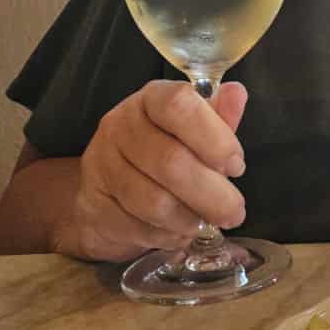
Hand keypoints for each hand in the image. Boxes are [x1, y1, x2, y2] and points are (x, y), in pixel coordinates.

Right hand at [55, 80, 248, 261]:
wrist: (108, 191)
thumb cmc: (163, 151)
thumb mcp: (195, 129)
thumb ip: (218, 116)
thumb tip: (236, 94)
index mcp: (150, 99)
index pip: (178, 105)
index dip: (214, 137)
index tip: (236, 164)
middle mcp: (121, 126)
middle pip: (170, 161)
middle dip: (212, 194)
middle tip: (235, 212)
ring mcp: (102, 165)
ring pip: (154, 201)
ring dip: (191, 218)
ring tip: (209, 223)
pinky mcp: (93, 205)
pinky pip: (137, 228)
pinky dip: (167, 236)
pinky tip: (181, 232)